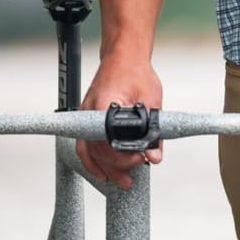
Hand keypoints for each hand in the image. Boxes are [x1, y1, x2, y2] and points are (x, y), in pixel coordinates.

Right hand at [78, 54, 164, 189]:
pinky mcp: (88, 118)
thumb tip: (154, 156)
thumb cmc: (137, 73)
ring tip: (122, 181)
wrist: (124, 57)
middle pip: (97, 149)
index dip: (122, 156)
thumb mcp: (152, 100)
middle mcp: (90, 112)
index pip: (107, 140)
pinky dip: (92, 161)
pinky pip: (85, 145)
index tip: (139, 160)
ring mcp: (86, 115)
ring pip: (89, 150)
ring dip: (105, 168)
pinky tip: (103, 173)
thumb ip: (154, 130)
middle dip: (117, 165)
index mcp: (105, 104)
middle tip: (137, 171)